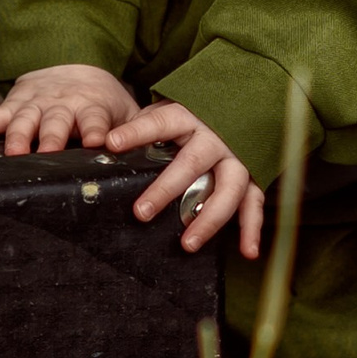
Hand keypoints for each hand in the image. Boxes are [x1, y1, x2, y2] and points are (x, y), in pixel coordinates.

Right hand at [0, 65, 138, 155]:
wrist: (74, 65)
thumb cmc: (102, 101)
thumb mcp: (126, 112)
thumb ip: (138, 133)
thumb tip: (160, 157)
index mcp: (92, 107)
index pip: (96, 120)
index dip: (97, 131)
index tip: (98, 143)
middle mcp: (61, 105)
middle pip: (55, 122)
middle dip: (50, 137)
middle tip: (47, 152)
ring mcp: (33, 104)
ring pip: (22, 120)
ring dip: (16, 136)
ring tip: (11, 153)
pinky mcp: (12, 105)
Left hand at [102, 101, 264, 257]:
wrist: (242, 105)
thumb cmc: (192, 117)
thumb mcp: (167, 112)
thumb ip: (143, 128)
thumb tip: (103, 144)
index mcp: (188, 117)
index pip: (160, 123)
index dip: (137, 132)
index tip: (112, 143)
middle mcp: (215, 137)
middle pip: (192, 163)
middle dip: (167, 189)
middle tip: (142, 212)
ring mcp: (236, 158)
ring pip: (227, 188)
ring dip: (209, 218)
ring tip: (188, 244)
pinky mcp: (252, 176)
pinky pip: (253, 203)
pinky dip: (252, 229)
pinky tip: (246, 252)